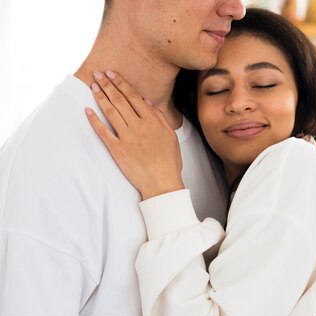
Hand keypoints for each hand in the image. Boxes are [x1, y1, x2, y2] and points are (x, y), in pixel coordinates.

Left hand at [85, 70, 183, 199]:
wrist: (162, 182)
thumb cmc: (169, 161)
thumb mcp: (170, 136)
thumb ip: (160, 118)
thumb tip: (147, 103)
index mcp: (153, 122)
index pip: (134, 97)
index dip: (121, 84)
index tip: (112, 74)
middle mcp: (139, 127)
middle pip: (120, 101)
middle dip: (107, 85)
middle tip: (97, 74)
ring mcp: (127, 138)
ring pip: (111, 112)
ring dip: (100, 97)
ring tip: (93, 86)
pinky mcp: (118, 150)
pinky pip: (103, 133)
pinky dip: (94, 121)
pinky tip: (87, 111)